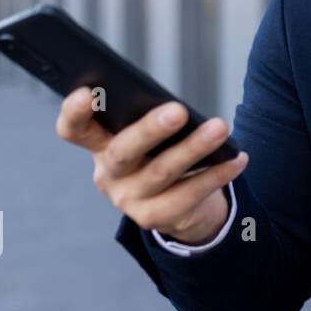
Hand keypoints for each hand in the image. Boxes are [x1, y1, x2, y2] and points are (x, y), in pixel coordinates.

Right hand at [55, 88, 247, 243]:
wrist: (176, 205)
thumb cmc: (159, 154)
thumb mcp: (146, 136)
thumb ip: (146, 119)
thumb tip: (175, 106)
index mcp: (99, 145)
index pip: (73, 130)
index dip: (74, 113)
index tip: (86, 92)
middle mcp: (108, 174)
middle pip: (124, 151)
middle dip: (150, 130)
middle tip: (178, 110)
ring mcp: (129, 199)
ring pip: (163, 172)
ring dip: (195, 148)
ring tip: (221, 128)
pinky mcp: (156, 217)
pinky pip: (190, 193)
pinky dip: (217, 173)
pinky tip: (237, 157)